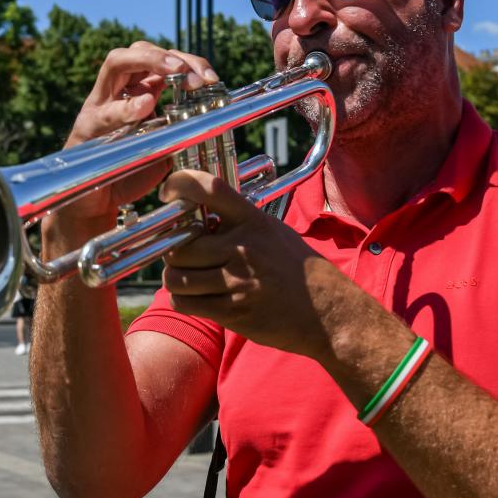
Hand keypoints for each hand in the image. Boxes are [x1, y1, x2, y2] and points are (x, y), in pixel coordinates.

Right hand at [49, 41, 219, 239]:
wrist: (94, 203)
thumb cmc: (128, 171)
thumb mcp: (163, 144)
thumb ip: (179, 127)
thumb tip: (212, 117)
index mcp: (139, 90)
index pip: (163, 59)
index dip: (189, 62)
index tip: (211, 78)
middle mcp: (117, 90)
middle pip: (140, 49)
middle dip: (170, 56)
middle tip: (194, 75)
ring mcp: (99, 104)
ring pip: (116, 63)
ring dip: (148, 61)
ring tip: (174, 71)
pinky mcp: (87, 127)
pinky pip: (106, 111)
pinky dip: (127, 107)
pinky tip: (145, 106)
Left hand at [158, 169, 372, 361]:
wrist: (329, 312)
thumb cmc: (298, 270)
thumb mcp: (273, 231)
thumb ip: (238, 222)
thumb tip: (197, 214)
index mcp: (253, 221)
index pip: (209, 189)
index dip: (180, 185)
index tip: (168, 193)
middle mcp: (243, 248)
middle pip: (180, 246)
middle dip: (173, 253)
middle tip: (181, 256)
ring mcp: (238, 281)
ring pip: (177, 278)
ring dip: (176, 280)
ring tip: (188, 280)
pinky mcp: (234, 311)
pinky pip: (188, 303)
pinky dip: (185, 302)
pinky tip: (198, 299)